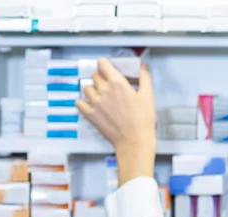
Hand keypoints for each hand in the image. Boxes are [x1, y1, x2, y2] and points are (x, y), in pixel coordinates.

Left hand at [76, 57, 156, 185]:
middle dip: (101, 77)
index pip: (102, 64)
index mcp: (118, 83)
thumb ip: (145, 79)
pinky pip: (79, 103)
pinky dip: (82, 102)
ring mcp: (95, 103)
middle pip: (95, 75)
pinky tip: (90, 104)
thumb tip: (143, 67)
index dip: (105, 64)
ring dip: (92, 89)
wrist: (135, 141)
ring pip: (86, 88)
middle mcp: (104, 90)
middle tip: (109, 85)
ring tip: (101, 96)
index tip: (108, 68)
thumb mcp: (148, 96)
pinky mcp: (90, 115)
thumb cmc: (143, 120)